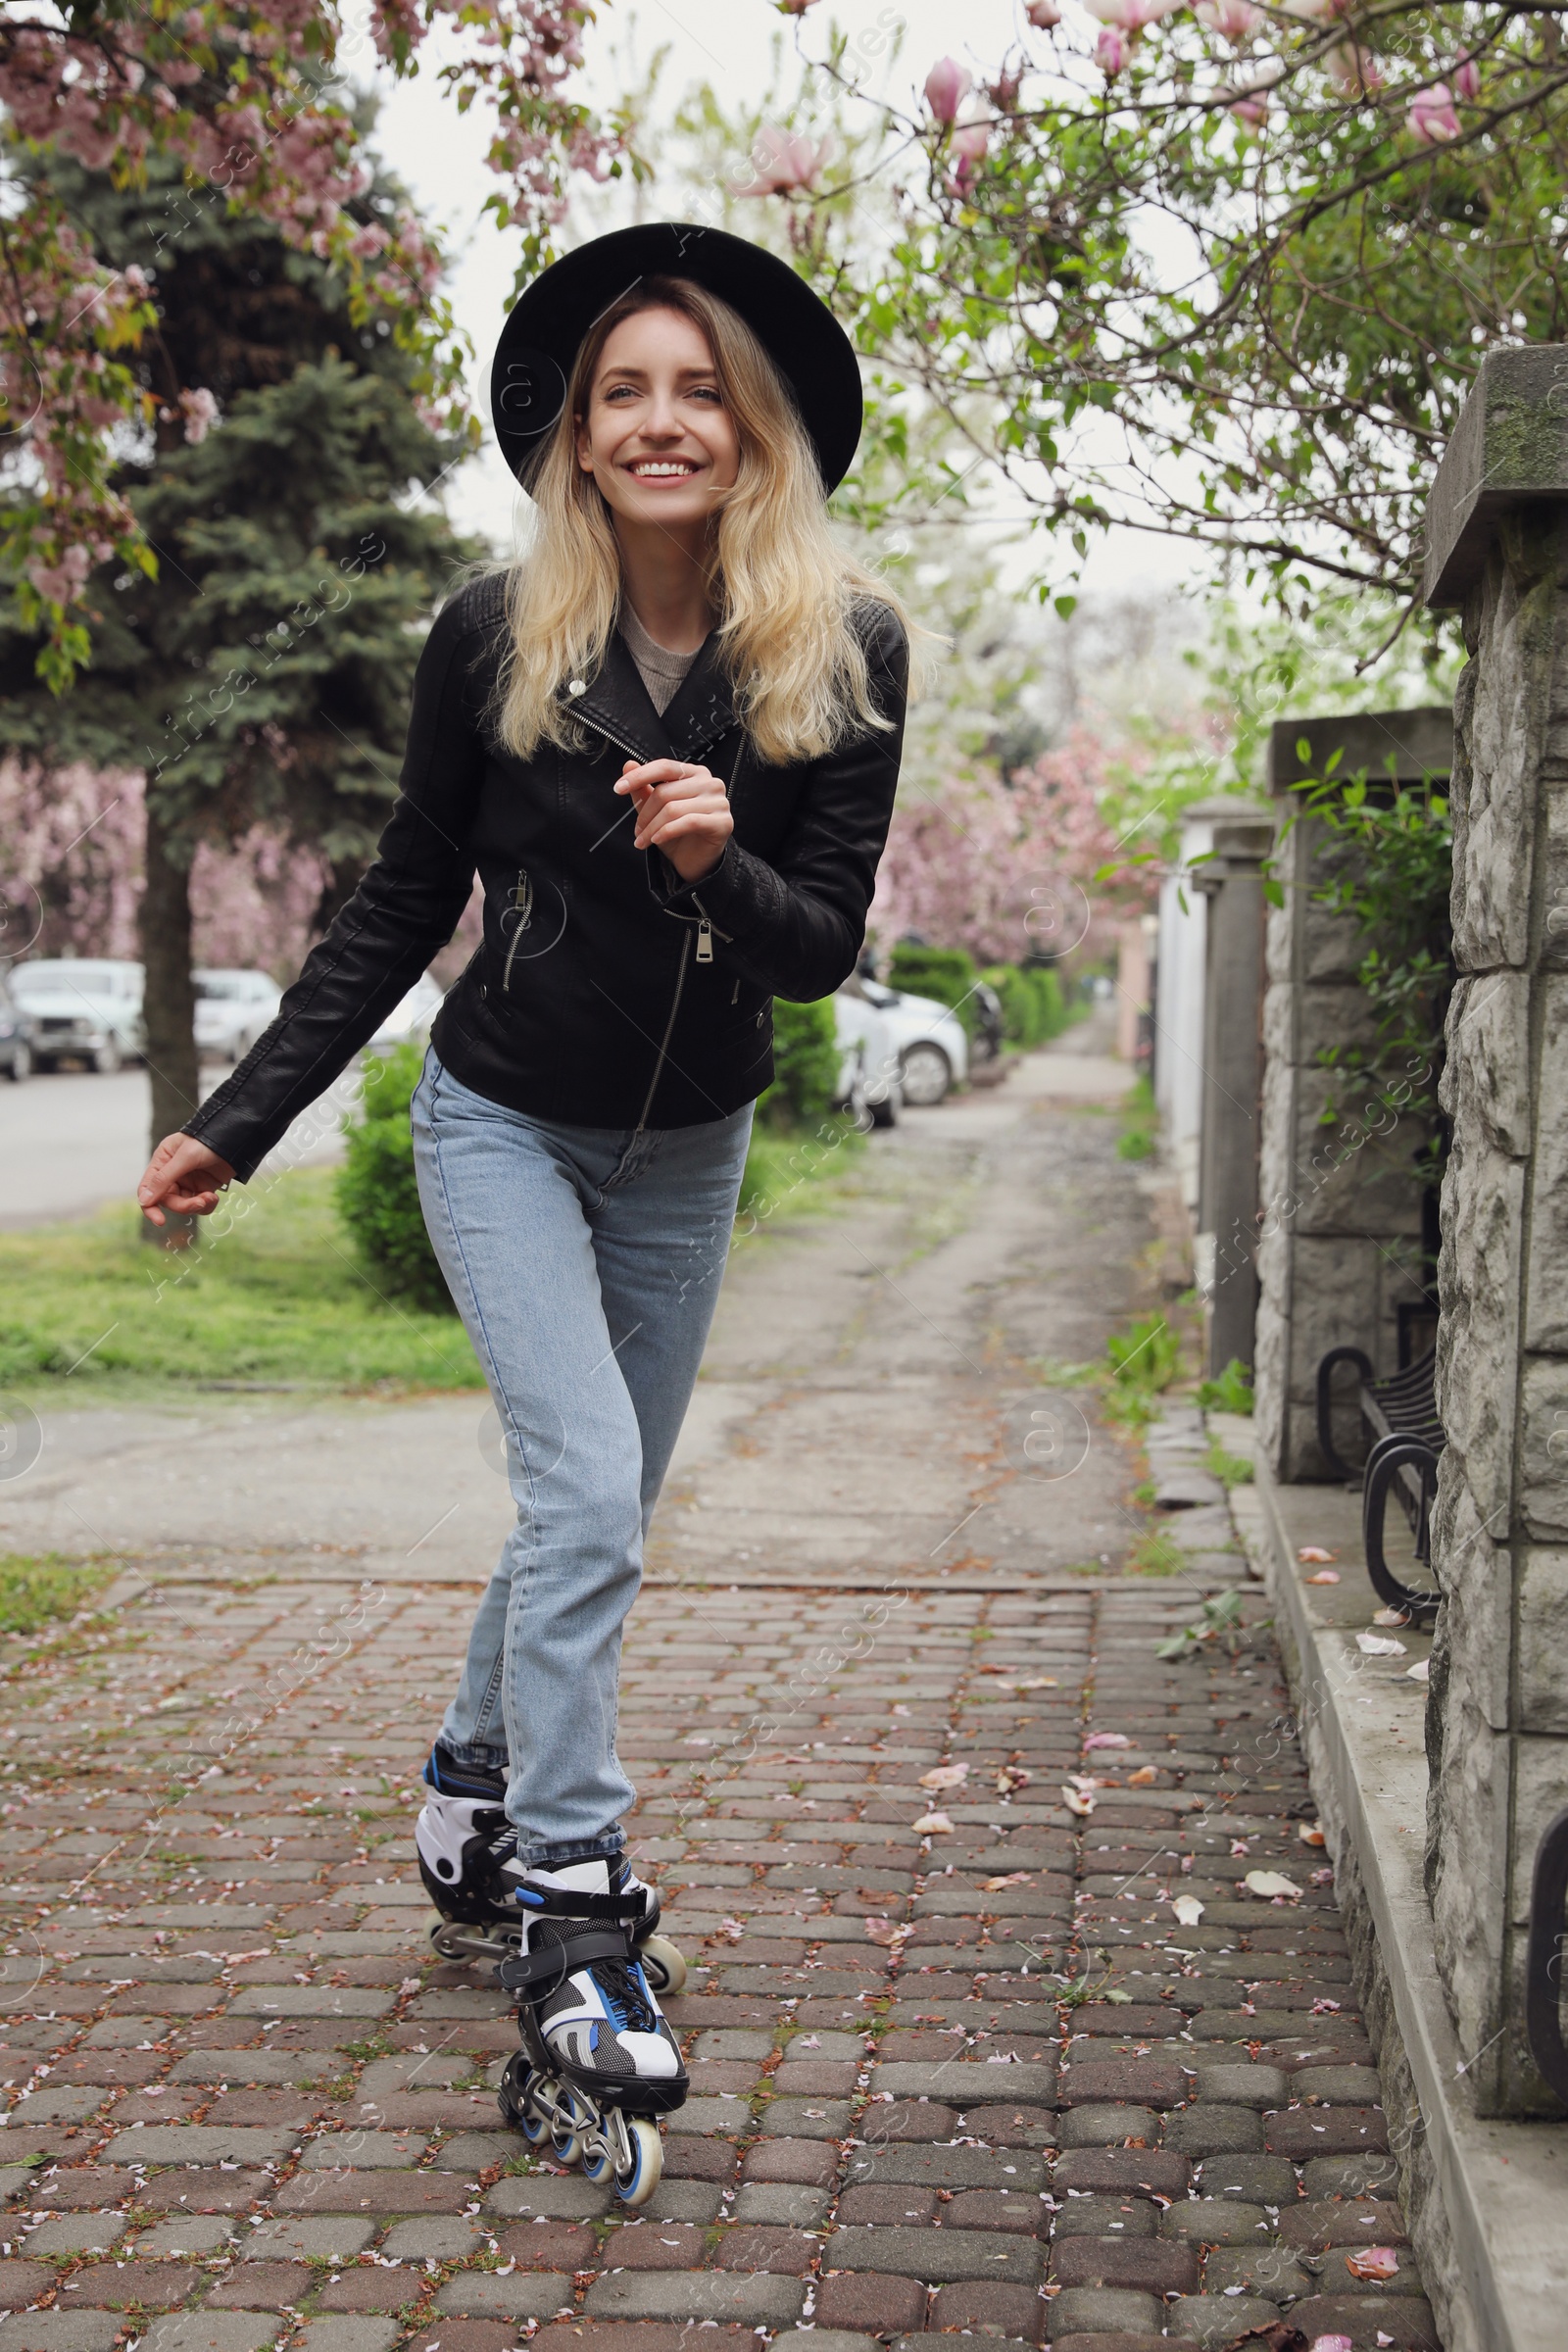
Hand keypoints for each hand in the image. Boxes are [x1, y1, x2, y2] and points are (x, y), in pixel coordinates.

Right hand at [137, 1133, 235, 1226]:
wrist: (237, 1139)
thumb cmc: (208, 1141)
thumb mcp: (185, 1157)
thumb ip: (164, 1179)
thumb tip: (144, 1201)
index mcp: (162, 1161)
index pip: (147, 1188)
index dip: (150, 1207)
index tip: (160, 1221)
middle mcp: (172, 1173)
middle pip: (167, 1200)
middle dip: (183, 1205)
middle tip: (199, 1203)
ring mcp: (188, 1181)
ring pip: (184, 1205)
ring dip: (196, 1206)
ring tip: (210, 1197)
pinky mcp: (204, 1187)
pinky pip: (199, 1205)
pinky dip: (206, 1205)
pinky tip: (214, 1197)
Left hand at [614, 758, 732, 883]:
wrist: (695, 861)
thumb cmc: (677, 832)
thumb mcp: (654, 810)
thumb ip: (643, 788)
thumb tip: (628, 764)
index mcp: (694, 773)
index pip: (664, 766)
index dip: (639, 776)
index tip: (617, 789)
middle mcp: (710, 783)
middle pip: (665, 791)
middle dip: (644, 814)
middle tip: (636, 831)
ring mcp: (719, 802)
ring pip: (673, 809)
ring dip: (652, 828)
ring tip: (642, 840)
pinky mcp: (723, 822)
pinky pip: (688, 822)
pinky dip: (666, 832)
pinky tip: (656, 840)